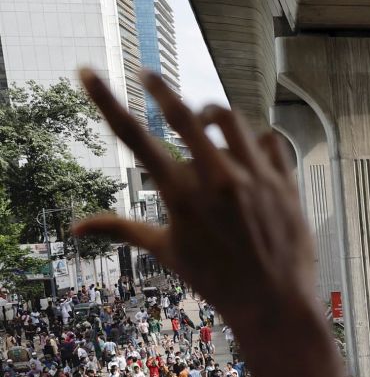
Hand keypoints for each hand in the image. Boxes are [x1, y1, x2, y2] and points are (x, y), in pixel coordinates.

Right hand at [72, 70, 316, 337]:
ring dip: (212, 115)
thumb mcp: (167, 252)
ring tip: (205, 123)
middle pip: (182, 114)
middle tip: (149, 76)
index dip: (105, 100)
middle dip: (159, 88)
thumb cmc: (216, 280)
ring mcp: (254, 179)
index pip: (133, 137)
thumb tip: (76, 227)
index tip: (88, 73)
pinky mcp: (285, 183)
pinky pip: (270, 141)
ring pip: (231, 119)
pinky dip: (256, 139)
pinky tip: (248, 150)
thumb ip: (122, 229)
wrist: (274, 304)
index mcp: (181, 195)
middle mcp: (218, 181)